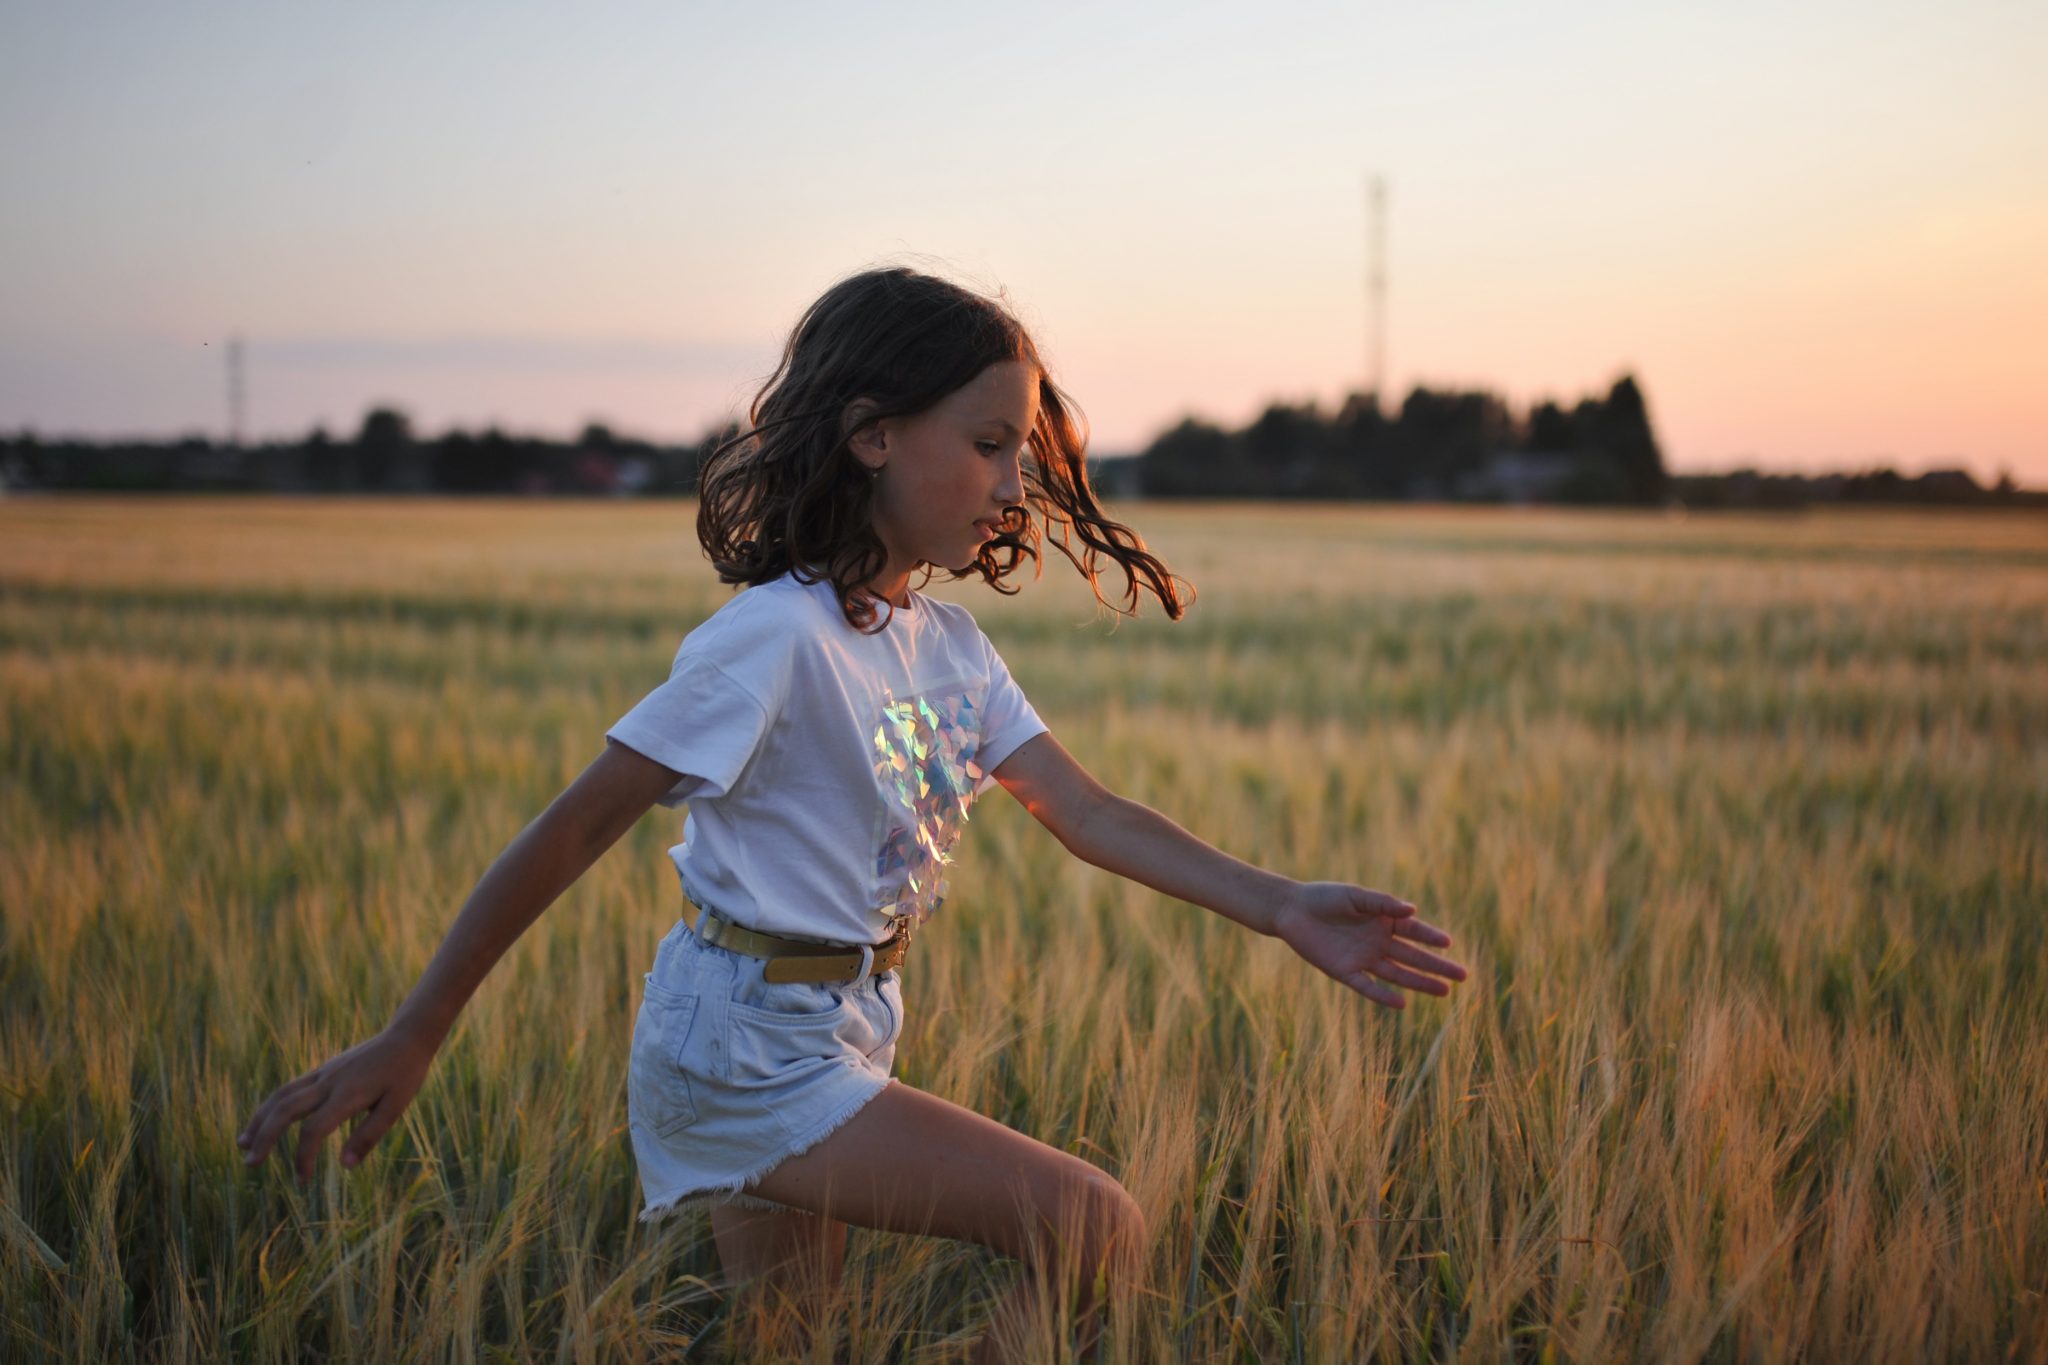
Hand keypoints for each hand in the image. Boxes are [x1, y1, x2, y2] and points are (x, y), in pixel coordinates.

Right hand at [237, 1025, 437, 1184]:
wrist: (407, 1037)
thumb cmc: (405, 1074)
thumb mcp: (397, 1106)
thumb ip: (370, 1135)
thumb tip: (345, 1166)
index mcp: (348, 1094)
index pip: (314, 1130)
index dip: (303, 1158)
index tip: (303, 1182)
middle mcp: (329, 1082)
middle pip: (285, 1109)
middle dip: (264, 1137)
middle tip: (249, 1164)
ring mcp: (323, 1073)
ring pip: (281, 1095)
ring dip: (260, 1119)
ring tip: (243, 1144)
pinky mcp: (323, 1070)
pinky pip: (290, 1087)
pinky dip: (272, 1106)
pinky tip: (266, 1121)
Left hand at [1272, 881, 1467, 1008]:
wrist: (1291, 910)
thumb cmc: (1324, 897)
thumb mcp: (1354, 895)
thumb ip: (1382, 903)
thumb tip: (1413, 910)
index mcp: (1383, 920)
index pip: (1414, 931)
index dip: (1431, 937)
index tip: (1448, 944)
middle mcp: (1377, 942)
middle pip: (1413, 957)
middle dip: (1438, 966)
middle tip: (1463, 975)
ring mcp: (1363, 959)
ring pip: (1398, 974)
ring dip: (1420, 983)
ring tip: (1445, 992)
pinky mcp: (1345, 972)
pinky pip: (1368, 987)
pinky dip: (1384, 996)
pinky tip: (1402, 1004)